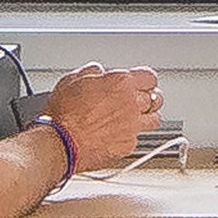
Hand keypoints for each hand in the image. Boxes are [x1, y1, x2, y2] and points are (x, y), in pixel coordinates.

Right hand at [43, 64, 164, 173]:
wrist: (61, 144)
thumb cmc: (64, 114)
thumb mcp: (72, 80)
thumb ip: (91, 72)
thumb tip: (97, 71)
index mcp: (121, 83)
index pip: (149, 77)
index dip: (144, 80)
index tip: (140, 84)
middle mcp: (132, 104)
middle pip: (156, 98)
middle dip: (147, 99)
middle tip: (137, 101)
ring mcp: (132, 126)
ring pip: (154, 120)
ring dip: (146, 118)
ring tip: (134, 119)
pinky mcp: (128, 145)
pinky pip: (137, 138)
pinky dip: (130, 136)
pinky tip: (118, 135)